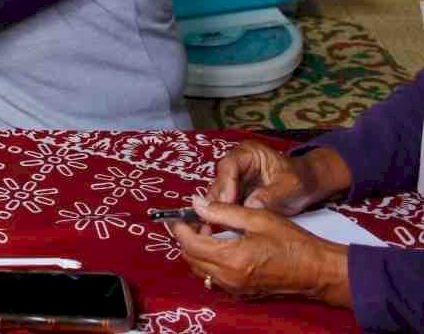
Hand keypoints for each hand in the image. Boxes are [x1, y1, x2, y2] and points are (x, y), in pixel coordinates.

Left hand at [170, 197, 350, 306]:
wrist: (318, 271)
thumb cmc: (293, 243)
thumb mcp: (257, 218)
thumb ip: (223, 211)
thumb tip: (196, 203)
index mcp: (232, 259)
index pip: (190, 244)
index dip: (180, 228)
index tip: (178, 215)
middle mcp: (229, 278)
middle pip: (191, 259)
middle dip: (186, 239)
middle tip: (192, 220)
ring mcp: (235, 288)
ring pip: (201, 270)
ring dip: (196, 251)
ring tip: (206, 230)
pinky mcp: (242, 292)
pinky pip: (214, 277)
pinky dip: (209, 261)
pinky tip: (219, 245)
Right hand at [206, 142, 350, 214]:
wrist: (309, 185)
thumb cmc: (301, 179)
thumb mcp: (289, 186)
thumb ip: (270, 195)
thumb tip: (251, 206)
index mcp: (248, 153)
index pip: (230, 166)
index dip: (226, 184)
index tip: (227, 202)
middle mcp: (237, 164)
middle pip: (220, 181)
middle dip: (219, 200)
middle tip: (219, 218)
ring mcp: (235, 180)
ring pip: (219, 195)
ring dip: (219, 210)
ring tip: (220, 225)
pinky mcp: (237, 195)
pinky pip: (226, 205)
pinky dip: (226, 216)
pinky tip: (225, 226)